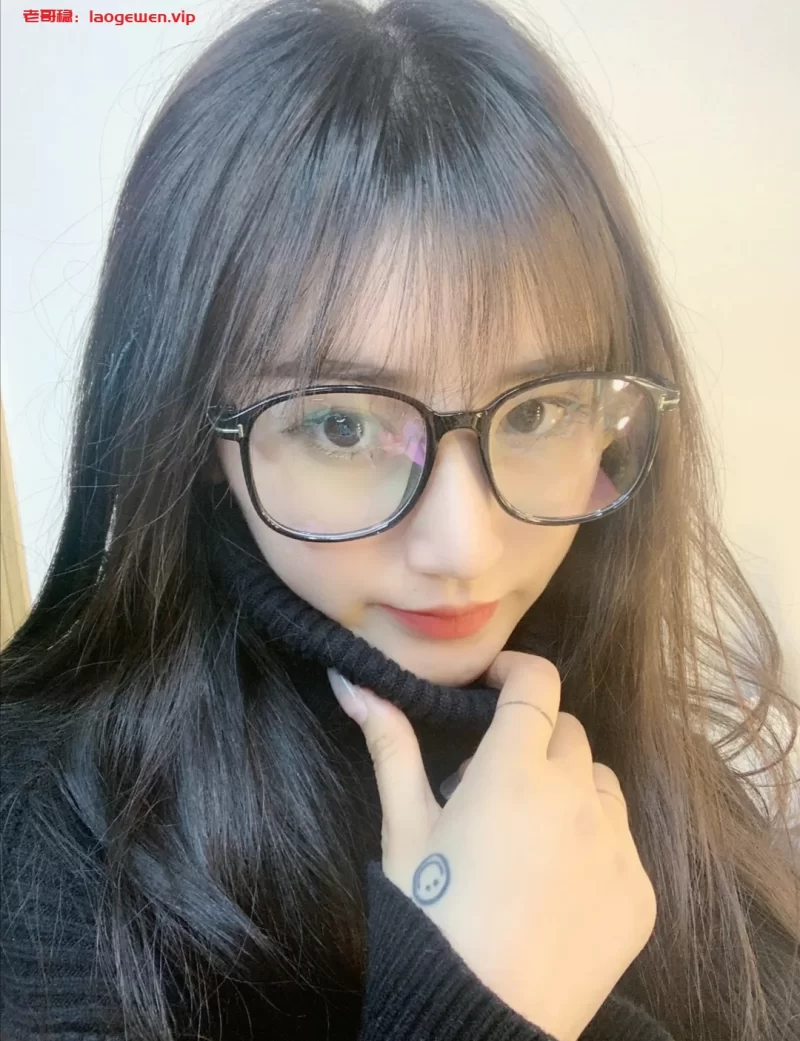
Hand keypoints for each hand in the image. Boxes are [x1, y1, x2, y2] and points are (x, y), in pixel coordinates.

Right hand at [328, 651, 657, 1040]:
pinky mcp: (639, 891)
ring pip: (601, 782)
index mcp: (514, 772)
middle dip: (533, 740)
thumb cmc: (430, 919)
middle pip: (568, 732)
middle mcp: (576, 798)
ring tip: (529, 835)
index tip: (495, 683)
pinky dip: (593, 842)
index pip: (537, 683)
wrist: (480, 1021)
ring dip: (569, 788)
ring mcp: (616, 845)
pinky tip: (556, 885)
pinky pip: (622, 840)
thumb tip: (351, 683)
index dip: (516, 670)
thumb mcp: (404, 832)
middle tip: (493, 785)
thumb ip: (390, 747)